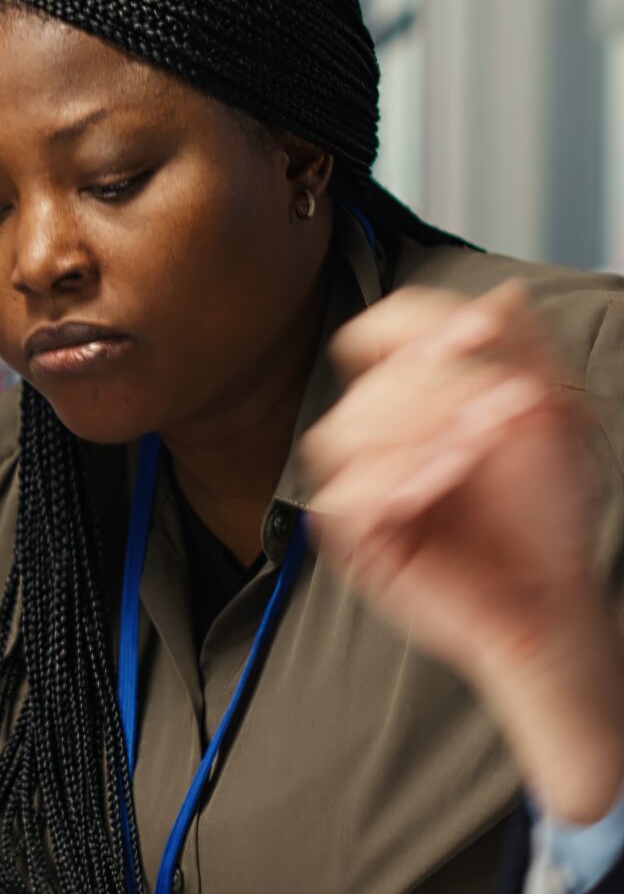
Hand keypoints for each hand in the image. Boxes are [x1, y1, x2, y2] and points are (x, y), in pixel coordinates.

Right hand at [302, 283, 623, 821]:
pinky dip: (401, 478)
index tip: (477, 333)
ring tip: (482, 444)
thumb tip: (499, 297)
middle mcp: (380, 439)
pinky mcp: (355, 538)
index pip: (378, 336)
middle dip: (437, 385)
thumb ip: (525, 350)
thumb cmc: (548, 516)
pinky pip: (346, 495)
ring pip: (341, 432)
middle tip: (503, 404)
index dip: (415, 326)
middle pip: (364, 381)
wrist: (553, 596)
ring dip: (419, 429)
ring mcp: (362, 487)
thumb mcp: (551, 417)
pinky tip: (451, 478)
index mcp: (415, 400)